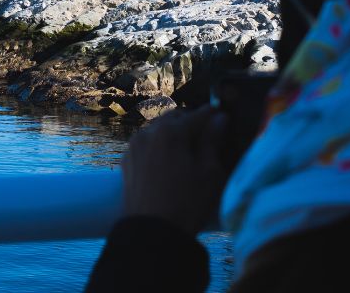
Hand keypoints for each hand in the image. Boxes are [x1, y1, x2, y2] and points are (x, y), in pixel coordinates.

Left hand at [120, 106, 230, 234]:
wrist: (151, 234)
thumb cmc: (187, 203)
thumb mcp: (209, 172)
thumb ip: (213, 140)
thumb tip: (220, 119)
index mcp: (170, 132)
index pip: (198, 115)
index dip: (213, 115)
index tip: (222, 116)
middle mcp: (149, 133)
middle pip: (175, 118)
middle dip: (191, 122)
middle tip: (206, 134)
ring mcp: (134, 147)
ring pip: (158, 129)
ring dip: (173, 132)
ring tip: (187, 147)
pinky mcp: (127, 162)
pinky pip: (146, 143)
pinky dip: (159, 144)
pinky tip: (168, 158)